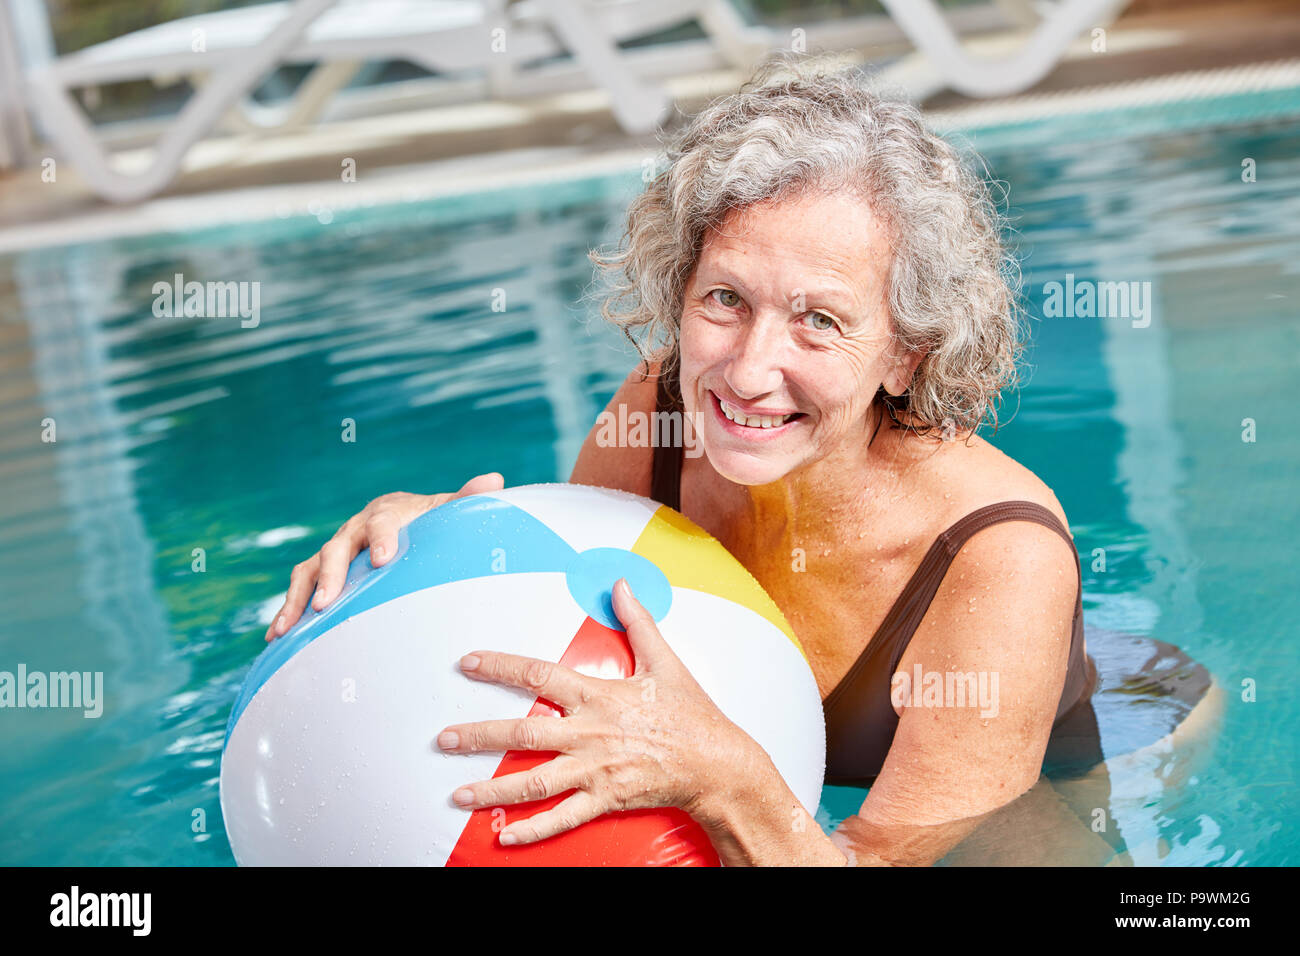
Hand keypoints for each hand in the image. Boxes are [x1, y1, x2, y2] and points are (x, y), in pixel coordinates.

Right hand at [264, 472, 504, 640]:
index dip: (381, 538)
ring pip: (309, 569)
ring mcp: (335, 550)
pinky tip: (277, 637)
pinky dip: (288, 610)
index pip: (382, 522)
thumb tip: (495, 479)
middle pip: (337, 549)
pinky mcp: (322, 571)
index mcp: (386, 512)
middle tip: (327, 603)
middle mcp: (354, 529)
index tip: (383, 559)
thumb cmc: (431, 520)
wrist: (404, 520)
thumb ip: (466, 500)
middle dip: (331, 576)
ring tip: (287, 626)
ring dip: (297, 597)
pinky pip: (300, 587)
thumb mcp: (448, 510)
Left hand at [436, 578, 757, 844]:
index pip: (539, 675)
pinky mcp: (606, 800)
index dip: (500, 667)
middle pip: (523, 732)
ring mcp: (596, 770)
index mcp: (600, 695)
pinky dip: (532, 830)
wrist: (718, 764)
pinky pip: (563, 818)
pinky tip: (503, 836)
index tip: (468, 663)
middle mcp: (590, 734)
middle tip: (444, 739)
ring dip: (492, 790)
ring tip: (457, 795)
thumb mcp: (665, 661)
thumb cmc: (692, 713)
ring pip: (534, 782)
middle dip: (479, 735)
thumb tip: (620, 584)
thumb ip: (638, 622)